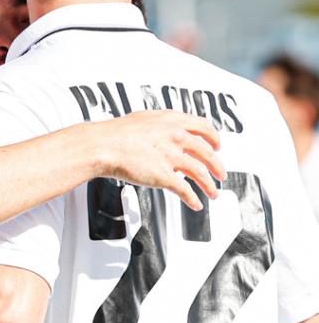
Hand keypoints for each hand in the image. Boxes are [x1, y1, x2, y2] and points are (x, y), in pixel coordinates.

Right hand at [85, 110, 225, 209]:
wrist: (102, 145)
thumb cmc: (116, 133)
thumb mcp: (144, 118)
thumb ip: (162, 123)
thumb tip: (169, 128)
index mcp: (172, 121)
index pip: (204, 128)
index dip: (214, 139)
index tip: (216, 146)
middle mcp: (176, 137)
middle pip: (208, 153)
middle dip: (218, 167)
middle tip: (220, 174)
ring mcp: (171, 156)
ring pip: (201, 173)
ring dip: (210, 186)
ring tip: (213, 193)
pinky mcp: (164, 175)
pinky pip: (186, 190)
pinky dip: (193, 199)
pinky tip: (196, 204)